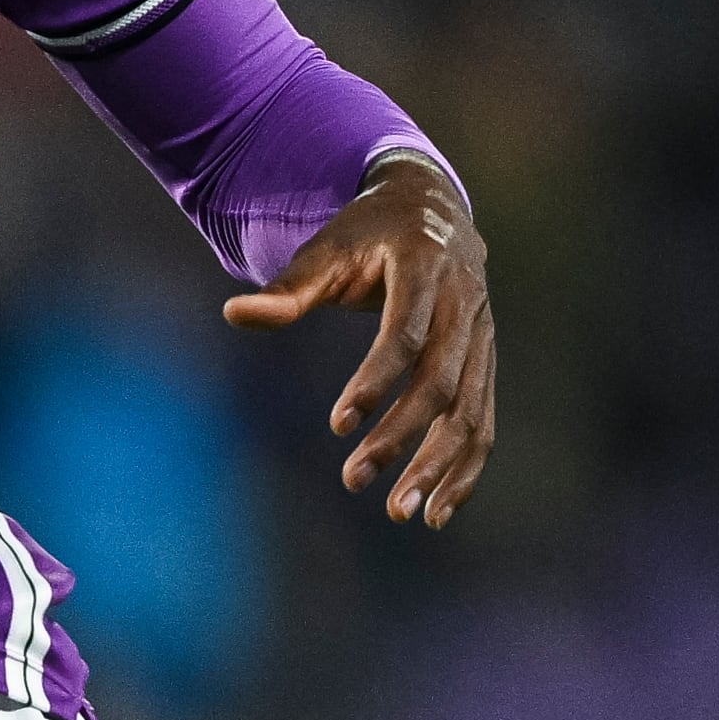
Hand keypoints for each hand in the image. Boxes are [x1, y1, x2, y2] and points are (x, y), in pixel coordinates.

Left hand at [221, 156, 494, 528]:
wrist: (432, 208)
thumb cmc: (366, 233)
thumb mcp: (326, 249)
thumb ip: (287, 290)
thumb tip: (232, 313)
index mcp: (424, 268)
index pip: (404, 336)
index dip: (374, 382)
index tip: (337, 426)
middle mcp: (464, 304)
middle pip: (442, 382)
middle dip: (401, 436)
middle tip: (353, 479)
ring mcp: (482, 337)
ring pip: (471, 411)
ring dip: (439, 466)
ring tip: (400, 511)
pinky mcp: (486, 363)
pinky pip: (484, 422)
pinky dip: (466, 468)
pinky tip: (438, 510)